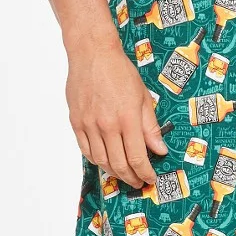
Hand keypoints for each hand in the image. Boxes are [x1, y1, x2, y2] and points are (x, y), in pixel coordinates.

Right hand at [66, 39, 168, 187]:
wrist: (92, 53)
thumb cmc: (120, 71)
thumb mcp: (142, 97)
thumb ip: (150, 126)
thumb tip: (159, 150)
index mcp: (127, 119)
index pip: (138, 158)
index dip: (145, 173)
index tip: (150, 178)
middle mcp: (107, 125)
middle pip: (119, 164)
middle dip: (131, 178)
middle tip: (138, 182)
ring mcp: (89, 125)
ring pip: (101, 161)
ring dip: (113, 172)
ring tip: (123, 174)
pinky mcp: (76, 122)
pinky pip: (85, 150)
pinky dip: (96, 160)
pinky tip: (105, 161)